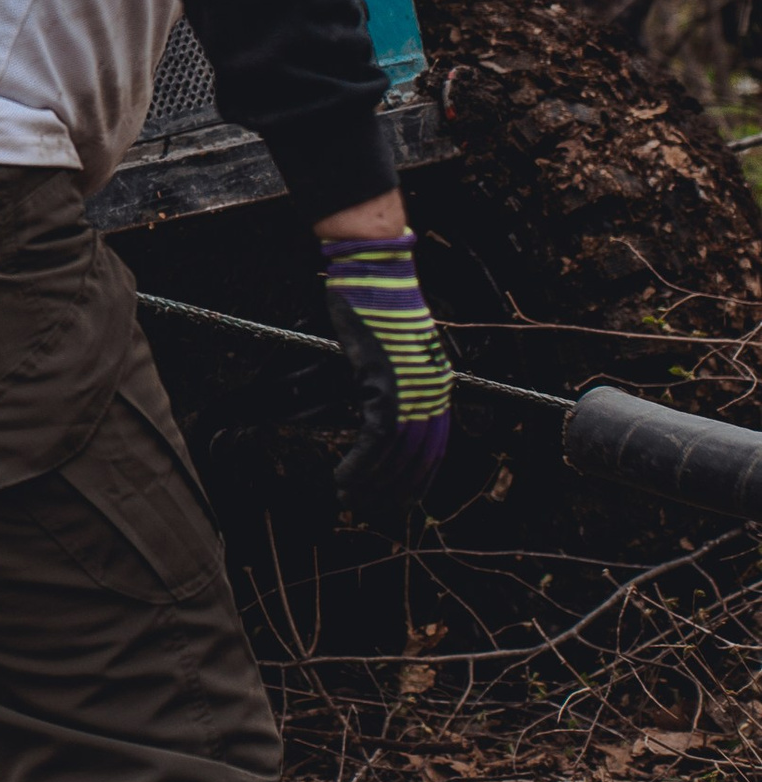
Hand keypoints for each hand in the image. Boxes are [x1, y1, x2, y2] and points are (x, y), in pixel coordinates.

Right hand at [319, 231, 451, 516]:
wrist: (375, 271)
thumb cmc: (379, 299)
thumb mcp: (394, 346)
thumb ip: (392, 377)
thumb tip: (376, 404)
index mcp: (437, 383)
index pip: (434, 445)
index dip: (416, 476)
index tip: (398, 496)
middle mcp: (431, 390)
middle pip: (419, 457)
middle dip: (395, 490)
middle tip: (371, 510)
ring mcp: (411, 389)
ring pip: (397, 456)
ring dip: (372, 484)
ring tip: (350, 499)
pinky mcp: (386, 385)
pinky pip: (376, 440)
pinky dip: (359, 465)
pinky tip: (343, 478)